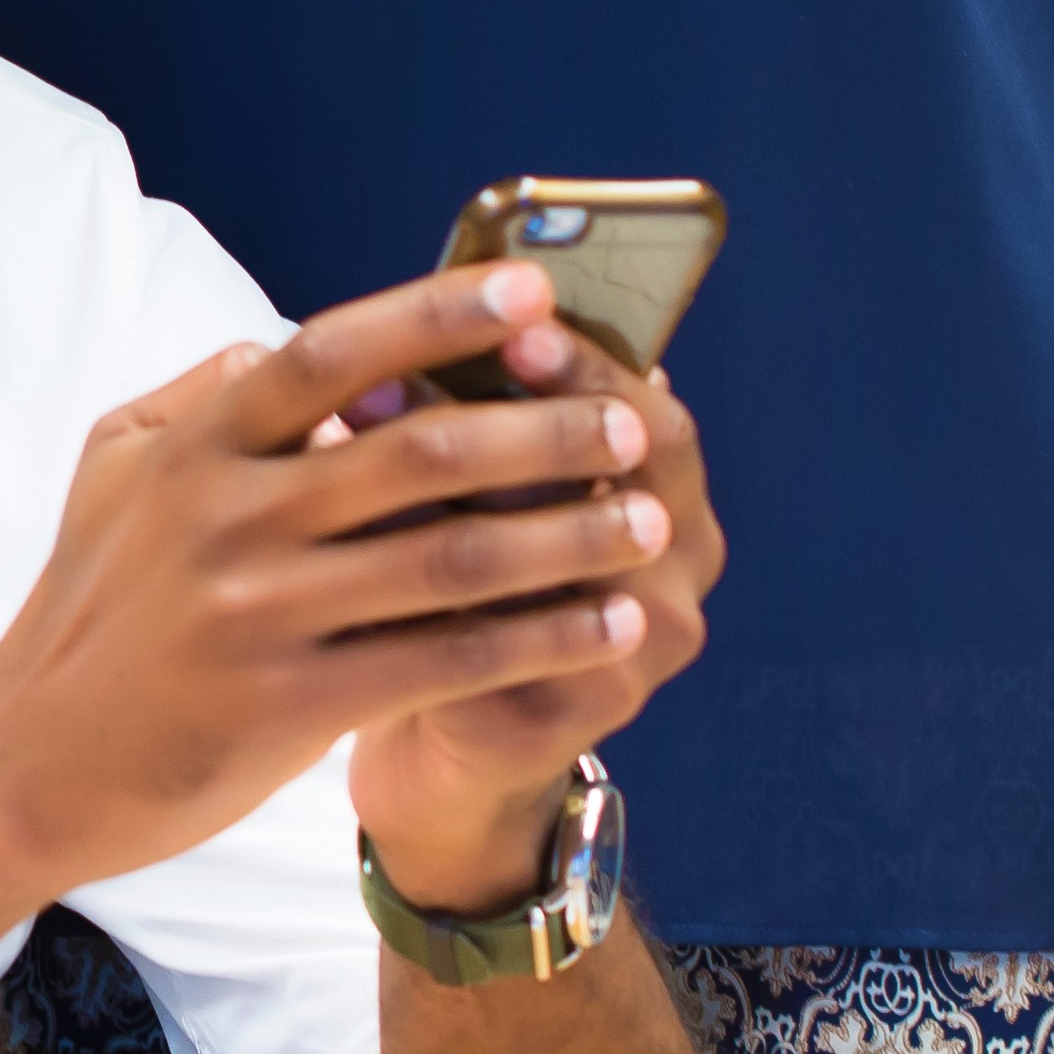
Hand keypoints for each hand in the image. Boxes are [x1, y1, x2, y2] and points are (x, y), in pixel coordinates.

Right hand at [0, 263, 690, 942]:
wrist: (26, 766)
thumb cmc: (88, 614)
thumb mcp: (112, 473)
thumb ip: (199, 400)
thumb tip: (280, 343)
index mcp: (195, 448)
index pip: (328, 354)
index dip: (434, 316)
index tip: (531, 294)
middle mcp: (227, 518)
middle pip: (417, 451)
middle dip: (544, 432)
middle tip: (634, 424)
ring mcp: (258, 614)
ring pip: (449, 557)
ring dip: (567, 536)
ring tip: (650, 521)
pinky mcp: (288, 706)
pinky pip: (444, 659)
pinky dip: (539, 637)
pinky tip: (607, 625)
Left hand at [337, 320, 720, 905]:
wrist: (444, 739)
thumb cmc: (449, 585)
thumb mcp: (465, 489)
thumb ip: (463, 419)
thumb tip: (389, 346)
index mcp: (667, 489)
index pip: (648, 407)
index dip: (585, 361)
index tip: (513, 314)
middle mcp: (679, 564)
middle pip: (639, 472)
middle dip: (538, 419)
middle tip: (443, 378)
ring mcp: (642, 647)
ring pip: (575, 555)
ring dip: (480, 498)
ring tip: (385, 450)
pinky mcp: (581, 713)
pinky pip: (521, 642)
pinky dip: (448, 592)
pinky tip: (374, 554)